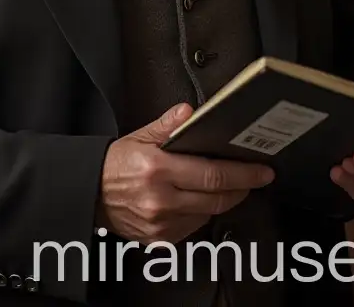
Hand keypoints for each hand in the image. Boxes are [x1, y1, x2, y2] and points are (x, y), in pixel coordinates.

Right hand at [97, 102, 274, 243]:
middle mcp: (161, 200)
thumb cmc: (116, 164)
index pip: (212, 175)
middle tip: (255, 177)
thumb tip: (189, 112)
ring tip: (225, 185)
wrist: (91, 193)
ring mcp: (162, 224)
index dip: (243, 174)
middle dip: (242, 188)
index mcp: (158, 170)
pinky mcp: (160, 240)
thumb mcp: (139, 137)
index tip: (262, 171)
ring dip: (222, 200)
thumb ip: (166, 125)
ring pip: (208, 214)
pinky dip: (201, 212)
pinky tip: (198, 200)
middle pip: (217, 198)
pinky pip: (193, 227)